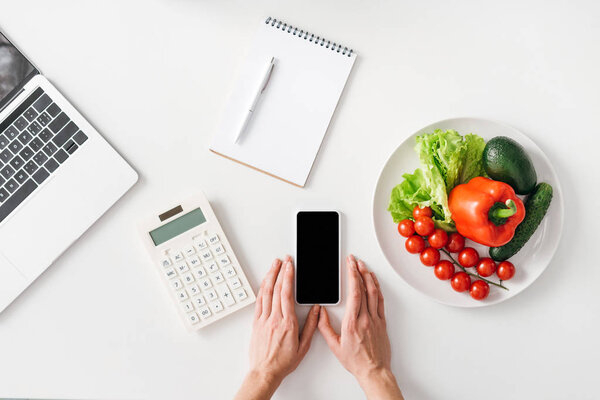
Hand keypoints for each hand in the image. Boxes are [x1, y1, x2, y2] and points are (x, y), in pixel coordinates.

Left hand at [234, 257, 319, 399]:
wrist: (265, 372)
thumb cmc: (284, 362)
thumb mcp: (304, 346)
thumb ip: (311, 326)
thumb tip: (316, 310)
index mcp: (287, 323)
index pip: (287, 294)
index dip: (288, 277)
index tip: (290, 266)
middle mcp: (274, 319)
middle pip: (276, 289)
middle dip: (280, 271)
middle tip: (283, 260)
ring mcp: (263, 320)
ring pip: (265, 293)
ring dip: (270, 276)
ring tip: (274, 265)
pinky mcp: (256, 323)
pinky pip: (259, 301)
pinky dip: (262, 289)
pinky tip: (265, 282)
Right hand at [318, 255, 402, 399]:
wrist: (373, 370)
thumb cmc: (355, 361)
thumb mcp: (334, 345)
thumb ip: (324, 327)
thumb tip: (320, 312)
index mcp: (352, 322)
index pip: (354, 292)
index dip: (352, 275)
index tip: (350, 264)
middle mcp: (365, 318)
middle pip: (365, 288)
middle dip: (359, 270)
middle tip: (355, 260)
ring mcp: (375, 319)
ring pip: (374, 292)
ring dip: (369, 276)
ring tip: (364, 266)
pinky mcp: (382, 322)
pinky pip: (380, 301)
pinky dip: (377, 288)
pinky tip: (374, 282)